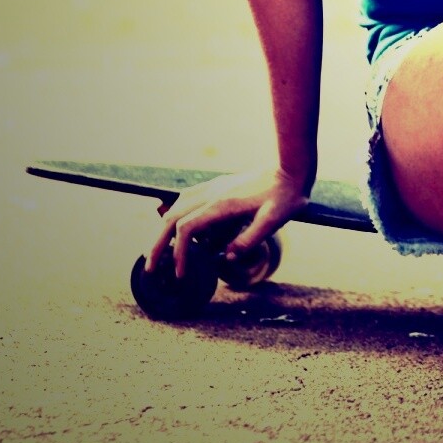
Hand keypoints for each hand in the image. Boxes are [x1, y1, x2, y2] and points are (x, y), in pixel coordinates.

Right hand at [145, 168, 309, 279]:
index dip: (179, 253)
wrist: (292, 168)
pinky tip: (178, 224)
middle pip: (172, 218)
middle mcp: (212, 193)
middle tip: (150, 268)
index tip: (180, 274)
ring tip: (160, 251)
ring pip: (177, 206)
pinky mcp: (220, 186)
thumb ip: (250, 239)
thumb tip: (225, 258)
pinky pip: (188, 199)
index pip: (187, 229)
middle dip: (159, 244)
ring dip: (164, 229)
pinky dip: (177, 214)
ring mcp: (214, 187)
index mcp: (222, 204)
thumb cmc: (287, 196)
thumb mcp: (275, 220)